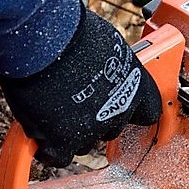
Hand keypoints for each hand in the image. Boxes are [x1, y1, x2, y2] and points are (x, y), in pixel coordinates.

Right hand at [0, 8, 161, 166]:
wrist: (43, 40)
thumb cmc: (71, 33)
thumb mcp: (107, 46)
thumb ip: (110, 68)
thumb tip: (102, 70)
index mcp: (137, 86)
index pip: (148, 112)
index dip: (132, 111)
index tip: (122, 109)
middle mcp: (121, 110)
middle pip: (112, 128)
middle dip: (95, 119)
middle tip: (75, 101)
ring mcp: (94, 128)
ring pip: (85, 143)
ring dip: (70, 131)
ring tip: (51, 108)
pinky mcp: (64, 140)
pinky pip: (58, 156)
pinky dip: (48, 148)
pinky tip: (40, 133)